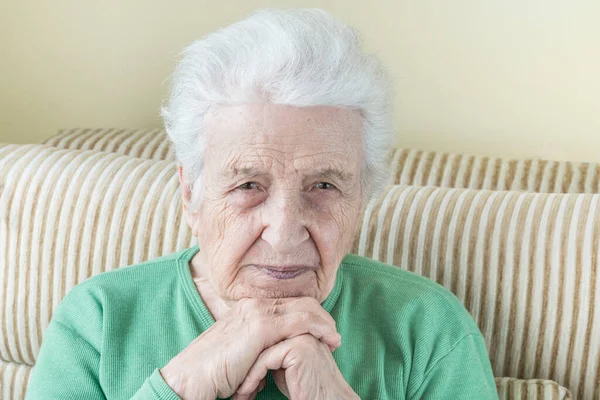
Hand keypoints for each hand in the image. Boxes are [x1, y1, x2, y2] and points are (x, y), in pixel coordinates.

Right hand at [159, 297, 341, 399]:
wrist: (190, 378)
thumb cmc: (213, 371)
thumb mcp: (240, 352)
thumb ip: (257, 344)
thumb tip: (274, 352)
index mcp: (248, 307)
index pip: (289, 303)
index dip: (310, 315)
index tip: (324, 332)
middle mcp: (253, 304)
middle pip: (300, 302)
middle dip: (322, 317)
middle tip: (335, 335)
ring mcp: (256, 312)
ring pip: (304, 309)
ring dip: (324, 324)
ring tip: (336, 340)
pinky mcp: (260, 327)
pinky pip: (299, 322)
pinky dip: (318, 329)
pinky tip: (327, 340)